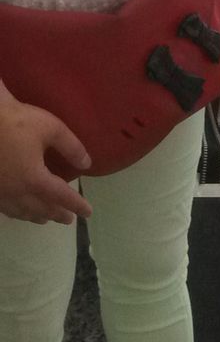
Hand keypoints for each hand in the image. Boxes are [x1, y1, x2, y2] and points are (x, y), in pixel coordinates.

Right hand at [0, 89, 92, 224]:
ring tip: (46, 219)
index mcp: (35, 179)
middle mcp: (17, 192)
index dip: (76, 204)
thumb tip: (86, 164)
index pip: (61, 197)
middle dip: (57, 214)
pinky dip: (18, 212)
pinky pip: (6, 208)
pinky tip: (18, 210)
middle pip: (41, 208)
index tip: (88, 213)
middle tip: (69, 219)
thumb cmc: (16, 122)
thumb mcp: (51, 128)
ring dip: (36, 216)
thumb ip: (71, 147)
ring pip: (22, 211)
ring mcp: (1, 193)